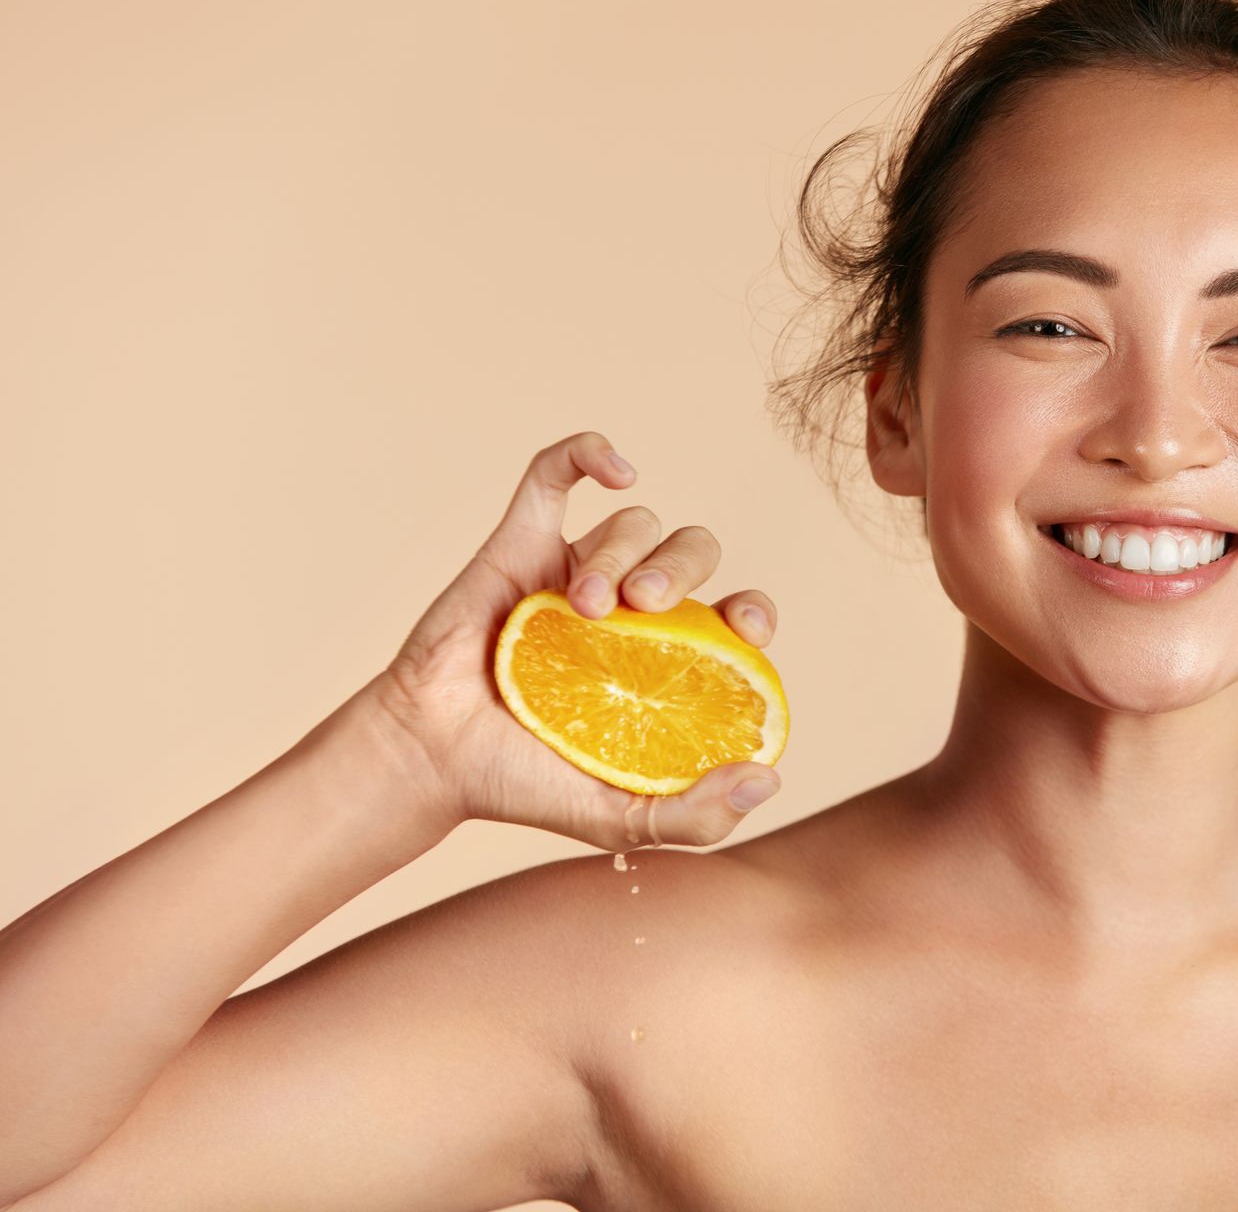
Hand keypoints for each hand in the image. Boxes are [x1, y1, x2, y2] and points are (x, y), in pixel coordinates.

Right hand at [364, 430, 782, 850]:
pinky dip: (588, 454)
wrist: (433, 759)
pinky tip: (618, 470)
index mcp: (670, 659)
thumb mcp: (621, 819)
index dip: (754, 609)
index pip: (737, 614)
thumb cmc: (527, 784)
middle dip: (683, 568)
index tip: (743, 628)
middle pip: (693, 552)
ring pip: (634, 522)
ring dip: (624, 550)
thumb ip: (697, 816)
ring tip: (583, 606)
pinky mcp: (520, 542)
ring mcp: (577, 570)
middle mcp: (633, 608)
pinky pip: (555, 473)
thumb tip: (768, 778)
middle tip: (646, 608)